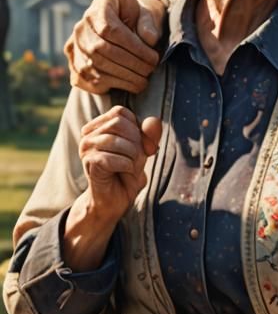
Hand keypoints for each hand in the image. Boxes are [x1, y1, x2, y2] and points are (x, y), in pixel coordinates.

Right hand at [65, 0, 164, 93]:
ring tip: (144, 80)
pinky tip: (130, 84)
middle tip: (150, 70)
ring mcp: (74, 47)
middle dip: (131, 64)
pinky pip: (89, 81)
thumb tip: (150, 39)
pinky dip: (112, 85)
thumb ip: (149, 23)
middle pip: (101, 50)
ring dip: (124, 78)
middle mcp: (81, 27)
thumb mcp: (145, 12)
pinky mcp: (75, 66)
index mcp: (99, 6)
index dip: (133, 47)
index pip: (110, 30)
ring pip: (95, 67)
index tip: (153, 57)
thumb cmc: (135, 18)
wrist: (120, 24)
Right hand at [79, 105, 162, 226]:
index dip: (137, 127)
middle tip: (137, 159)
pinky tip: (125, 172)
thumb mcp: (143, 150)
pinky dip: (126, 166)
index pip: (121, 112)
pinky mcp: (89, 163)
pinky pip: (111, 159)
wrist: (115, 200)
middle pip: (118, 123)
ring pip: (115, 140)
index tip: (142, 146)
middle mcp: (88, 134)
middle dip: (135, 142)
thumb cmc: (127, 173)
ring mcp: (86, 148)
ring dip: (132, 156)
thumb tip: (155, 121)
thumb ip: (150, 134)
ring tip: (131, 167)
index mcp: (99, 126)